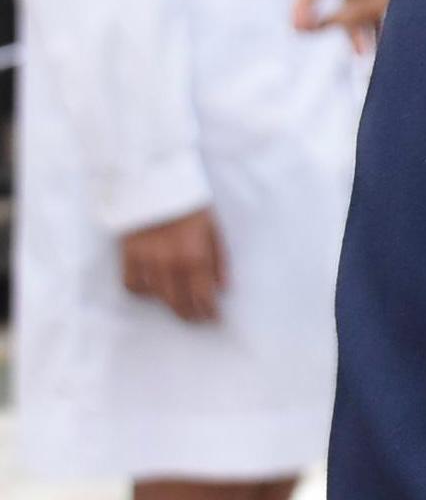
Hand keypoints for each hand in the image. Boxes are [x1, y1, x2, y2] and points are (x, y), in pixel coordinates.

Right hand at [120, 209, 226, 323]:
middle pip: (179, 302)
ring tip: (180, 308)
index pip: (203, 296)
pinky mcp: (127, 255)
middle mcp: (170, 263)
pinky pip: (132, 285)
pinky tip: (152, 290)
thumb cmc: (189, 201)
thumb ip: (219, 258)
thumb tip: (223, 287)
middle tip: (198, 319)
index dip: (209, 312)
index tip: (214, 318)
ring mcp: (147, 261)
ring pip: (157, 297)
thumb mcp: (214, 226)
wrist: (153, 180)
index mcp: (195, 255)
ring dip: (170, 306)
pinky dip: (142, 291)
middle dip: (191, 314)